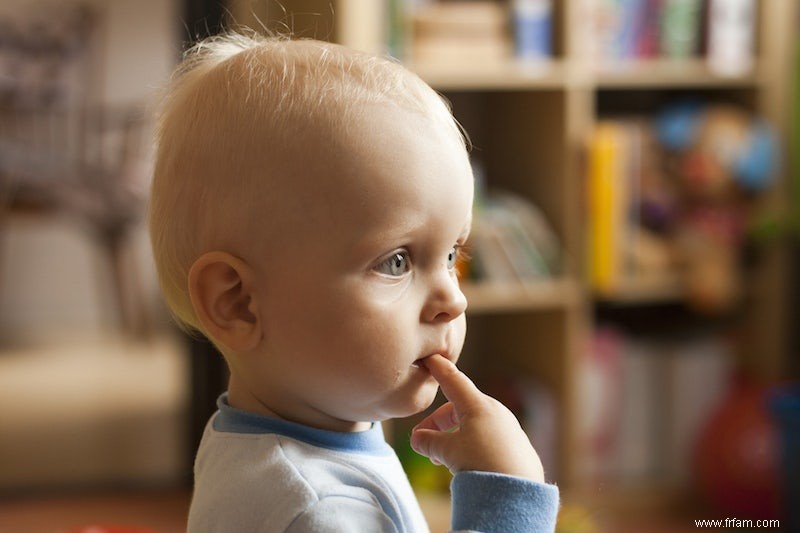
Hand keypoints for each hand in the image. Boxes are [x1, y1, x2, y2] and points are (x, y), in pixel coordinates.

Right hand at [409, 354, 544, 482]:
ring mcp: (509, 430)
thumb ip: (429, 442)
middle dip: (439, 423)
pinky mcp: (518, 448)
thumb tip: (418, 439)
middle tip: (424, 444)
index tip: (431, 359)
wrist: (518, 492)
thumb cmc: (481, 464)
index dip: (440, 370)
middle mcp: (496, 412)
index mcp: (478, 405)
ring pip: (475, 426)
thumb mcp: (447, 451)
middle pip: (460, 408)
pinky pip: (490, 440)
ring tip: (443, 460)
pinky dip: (473, 446)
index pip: (454, 380)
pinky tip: (468, 467)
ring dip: (455, 437)